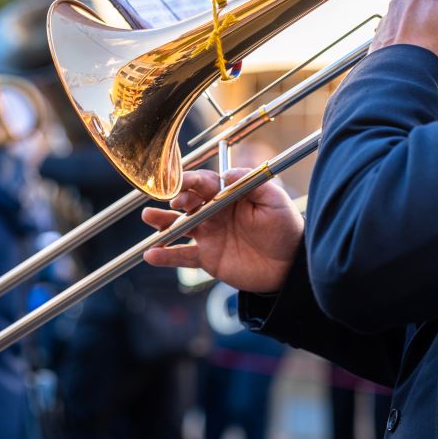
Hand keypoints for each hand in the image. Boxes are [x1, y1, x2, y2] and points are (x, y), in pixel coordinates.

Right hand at [142, 169, 303, 292]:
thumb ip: (251, 183)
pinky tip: (151, 255)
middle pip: (187, 202)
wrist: (289, 265)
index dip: (190, 181)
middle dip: (176, 199)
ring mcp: (208, 235)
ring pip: (179, 226)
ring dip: (162, 222)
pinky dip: (165, 256)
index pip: (204, 183)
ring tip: (148, 217)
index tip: (179, 182)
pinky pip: (182, 256)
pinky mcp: (207, 258)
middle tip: (173, 201)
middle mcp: (213, 213)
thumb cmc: (284, 227)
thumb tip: (226, 173)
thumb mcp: (274, 200)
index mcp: (227, 195)